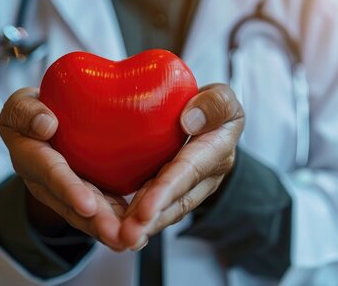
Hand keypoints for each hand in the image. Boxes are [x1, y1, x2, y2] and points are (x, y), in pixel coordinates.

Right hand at [0, 87, 126, 250]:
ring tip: (131, 241)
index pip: (52, 174)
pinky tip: (141, 232)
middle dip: (96, 223)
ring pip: (89, 215)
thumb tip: (46, 125)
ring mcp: (66, 195)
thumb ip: (27, 112)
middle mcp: (47, 184)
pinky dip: (120, 222)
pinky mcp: (86, 196)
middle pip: (73, 206)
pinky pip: (103, 211)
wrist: (39, 125)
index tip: (88, 205)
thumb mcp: (20, 105)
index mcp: (30, 158)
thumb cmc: (32, 112)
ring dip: (110, 229)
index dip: (69, 189)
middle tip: (118, 236)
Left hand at [118, 84, 244, 249]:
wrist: (209, 120)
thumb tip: (189, 122)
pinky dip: (135, 219)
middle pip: (177, 202)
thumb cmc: (214, 107)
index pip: (190, 171)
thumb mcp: (222, 98)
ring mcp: (190, 190)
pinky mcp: (172, 194)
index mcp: (218, 150)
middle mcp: (207, 178)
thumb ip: (214, 104)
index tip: (146, 208)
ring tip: (119, 239)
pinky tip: (115, 230)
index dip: (167, 190)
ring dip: (142, 226)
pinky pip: (154, 208)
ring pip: (165, 211)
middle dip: (152, 219)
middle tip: (127, 235)